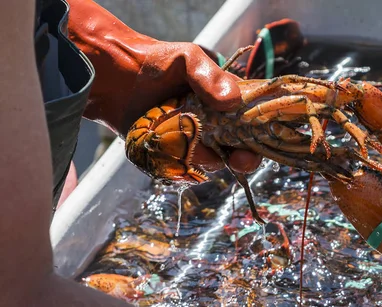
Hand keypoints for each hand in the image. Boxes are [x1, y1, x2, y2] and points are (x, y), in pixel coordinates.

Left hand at [66, 0, 260, 172]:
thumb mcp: (188, 59)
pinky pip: (182, 170)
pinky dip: (176, 162)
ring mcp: (194, 142)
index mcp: (228, 104)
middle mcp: (216, 126)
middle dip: (241, 160)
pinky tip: (164, 144)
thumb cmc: (156, 62)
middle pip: (239, 152)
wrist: (112, 76)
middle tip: (236, 159)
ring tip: (180, 133)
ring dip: (201, 155)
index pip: (255, 125)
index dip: (260, 139)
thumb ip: (211, 77)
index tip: (254, 146)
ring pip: (210, 162)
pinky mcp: (171, 155)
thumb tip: (231, 101)